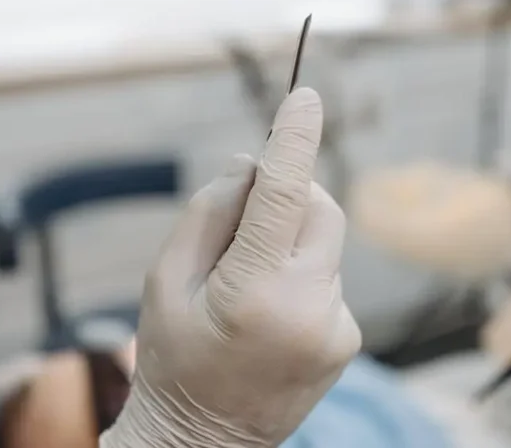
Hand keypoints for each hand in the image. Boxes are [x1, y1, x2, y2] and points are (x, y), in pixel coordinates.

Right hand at [102, 88, 360, 447]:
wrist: (203, 441)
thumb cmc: (172, 359)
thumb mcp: (164, 280)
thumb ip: (209, 212)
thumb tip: (252, 165)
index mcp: (254, 293)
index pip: (282, 196)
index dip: (293, 140)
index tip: (304, 96)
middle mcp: (309, 309)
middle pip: (318, 209)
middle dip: (287, 194)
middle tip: (243, 216)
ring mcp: (336, 327)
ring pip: (323, 241)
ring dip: (289, 238)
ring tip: (246, 283)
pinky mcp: (346, 337)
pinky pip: (327, 275)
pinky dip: (301, 269)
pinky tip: (268, 308)